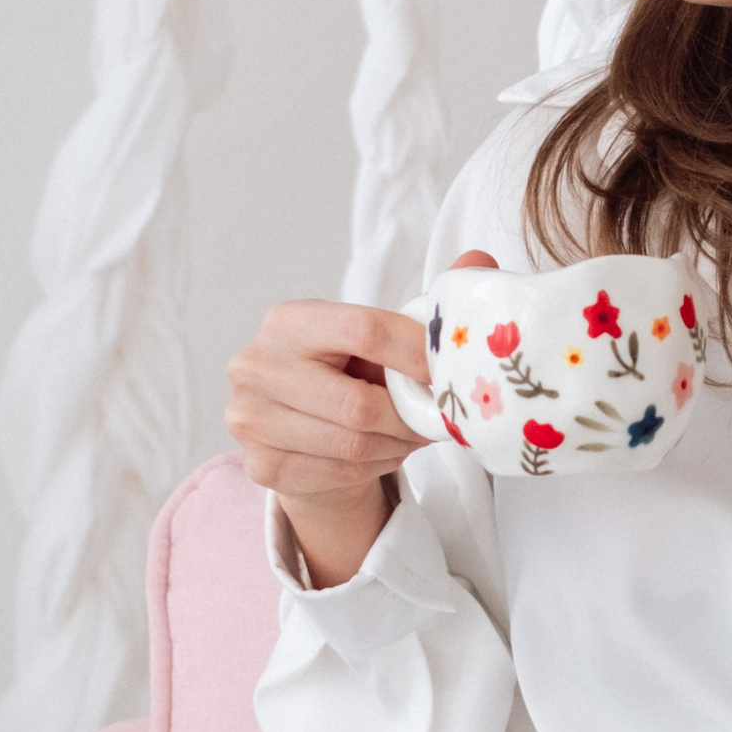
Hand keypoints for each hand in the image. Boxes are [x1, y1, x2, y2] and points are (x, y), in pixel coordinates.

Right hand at [226, 297, 430, 585]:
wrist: (297, 427)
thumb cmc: (347, 371)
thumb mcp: (378, 334)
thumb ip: (426, 305)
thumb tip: (480, 257)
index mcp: (288, 320)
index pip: (364, 330)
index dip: (416, 354)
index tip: (448, 373)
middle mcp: (256, 366)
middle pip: (357, 403)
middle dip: (408, 418)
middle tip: (437, 420)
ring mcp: (251, 419)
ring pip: (352, 445)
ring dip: (396, 445)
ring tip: (412, 435)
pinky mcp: (260, 465)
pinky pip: (339, 473)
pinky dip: (374, 467)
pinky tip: (381, 452)